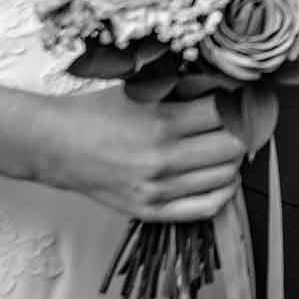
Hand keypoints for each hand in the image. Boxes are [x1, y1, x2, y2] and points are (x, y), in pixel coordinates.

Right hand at [33, 88, 246, 222]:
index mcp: (162, 122)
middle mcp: (163, 159)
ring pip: (226, 177)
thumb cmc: (98, 113)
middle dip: (240, 131)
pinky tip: (221, 176)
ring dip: (233, 159)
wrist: (57, 146)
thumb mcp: (142, 89)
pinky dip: (223, 191)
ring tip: (226, 145)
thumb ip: (184, 89)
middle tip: (238, 122)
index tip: (240, 98)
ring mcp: (158, 190)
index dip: (238, 102)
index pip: (225, 113)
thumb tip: (228, 87)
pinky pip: (207, 208)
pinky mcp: (151, 211)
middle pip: (233, 146)